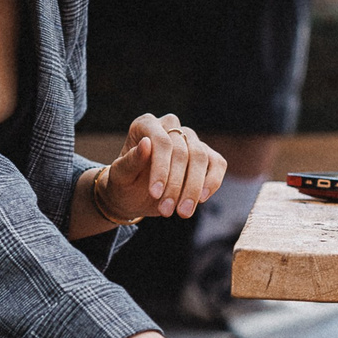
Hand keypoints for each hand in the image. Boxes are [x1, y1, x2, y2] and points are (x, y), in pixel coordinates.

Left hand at [100, 114, 225, 221]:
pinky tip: (201, 200)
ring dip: (193, 189)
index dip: (161, 168)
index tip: (155, 194)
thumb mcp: (120, 176)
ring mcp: (190, 139)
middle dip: (176, 185)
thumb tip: (146, 144)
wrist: (134, 195)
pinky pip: (218, 164)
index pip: (161, 142)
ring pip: (201, 158)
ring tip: (182, 212)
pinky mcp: (206, 154)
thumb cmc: (124, 183)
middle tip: (165, 211)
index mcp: (146, 124)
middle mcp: (170, 126)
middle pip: (183, 151)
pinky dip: (212, 182)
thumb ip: (130, 161)